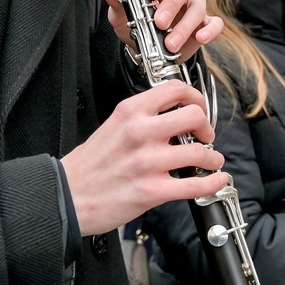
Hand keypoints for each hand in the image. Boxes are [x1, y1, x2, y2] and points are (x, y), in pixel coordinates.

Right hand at [61, 81, 223, 235]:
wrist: (68, 194)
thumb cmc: (89, 164)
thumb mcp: (113, 125)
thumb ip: (142, 117)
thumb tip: (175, 116)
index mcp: (131, 111)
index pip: (176, 90)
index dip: (196, 97)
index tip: (199, 107)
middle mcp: (141, 133)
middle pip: (195, 116)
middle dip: (207, 127)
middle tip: (205, 136)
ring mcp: (148, 162)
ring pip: (200, 152)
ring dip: (212, 157)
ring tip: (210, 161)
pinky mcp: (152, 191)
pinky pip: (195, 185)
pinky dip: (213, 182)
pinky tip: (216, 180)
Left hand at [95, 0, 221, 62]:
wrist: (146, 52)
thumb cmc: (136, 25)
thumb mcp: (121, 12)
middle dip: (172, 4)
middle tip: (159, 22)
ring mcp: (193, 6)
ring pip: (198, 5)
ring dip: (185, 24)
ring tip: (170, 43)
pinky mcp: (204, 24)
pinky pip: (215, 23)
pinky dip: (210, 30)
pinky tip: (201, 39)